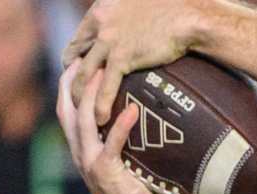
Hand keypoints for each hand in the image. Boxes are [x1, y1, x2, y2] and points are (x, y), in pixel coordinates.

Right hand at [57, 64, 159, 193]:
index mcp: (79, 146)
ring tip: (107, 72)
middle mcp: (79, 151)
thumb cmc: (131, 191)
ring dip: (94, 94)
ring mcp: (90, 161)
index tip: (78, 59)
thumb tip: (137, 108)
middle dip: (76, 79)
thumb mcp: (121, 159)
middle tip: (90, 56)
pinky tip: (132, 109)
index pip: (65, 107)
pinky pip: (111, 143)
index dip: (68, 82)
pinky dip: (121, 125)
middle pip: (68, 107)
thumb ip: (119, 136)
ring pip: (84, 120)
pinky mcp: (106, 171)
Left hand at [63, 0, 209, 125]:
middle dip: (71, 79)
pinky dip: (100, 106)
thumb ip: (120, 20)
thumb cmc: (168, 9)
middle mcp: (99, 24)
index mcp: (100, 11)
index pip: (78, 39)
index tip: (77, 73)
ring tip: (84, 114)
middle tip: (76, 97)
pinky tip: (101, 119)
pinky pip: (105, 87)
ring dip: (80, 97)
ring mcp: (108, 41)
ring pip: (83, 75)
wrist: (184, 14)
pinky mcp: (123, 57)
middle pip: (74, 57)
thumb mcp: (133, 7)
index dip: (74, 59)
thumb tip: (122, 30)